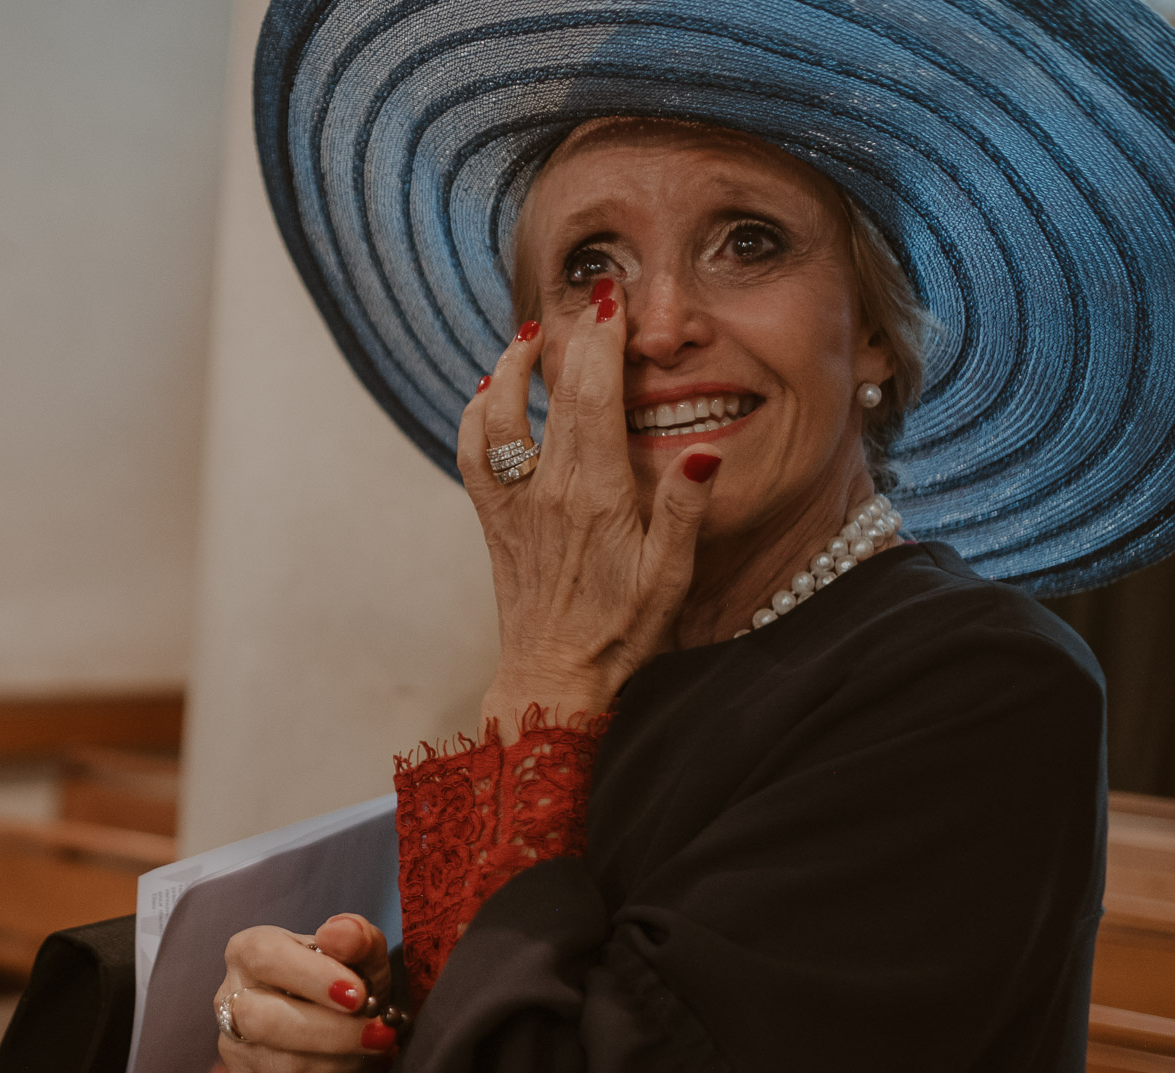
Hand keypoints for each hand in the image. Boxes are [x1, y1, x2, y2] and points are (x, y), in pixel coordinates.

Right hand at [214, 913, 394, 1072]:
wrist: (348, 1044)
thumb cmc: (349, 989)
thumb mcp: (364, 959)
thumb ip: (358, 939)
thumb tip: (342, 932)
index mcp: (249, 952)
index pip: (263, 957)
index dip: (310, 976)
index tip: (358, 995)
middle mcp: (231, 998)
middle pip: (262, 1019)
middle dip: (330, 1031)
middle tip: (380, 1033)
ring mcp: (233, 1049)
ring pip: (283, 1064)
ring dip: (342, 1061)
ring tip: (374, 1049)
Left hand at [459, 285, 716, 734]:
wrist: (555, 679)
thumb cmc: (622, 631)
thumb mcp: (671, 575)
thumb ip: (683, 510)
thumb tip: (701, 453)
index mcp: (595, 495)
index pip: (595, 397)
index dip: (602, 341)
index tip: (612, 299)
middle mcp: (546, 490)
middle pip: (554, 393)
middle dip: (572, 336)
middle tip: (591, 292)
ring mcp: (512, 504)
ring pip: (497, 416)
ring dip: (510, 368)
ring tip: (530, 334)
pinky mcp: (493, 521)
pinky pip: (473, 455)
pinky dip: (476, 417)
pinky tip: (488, 394)